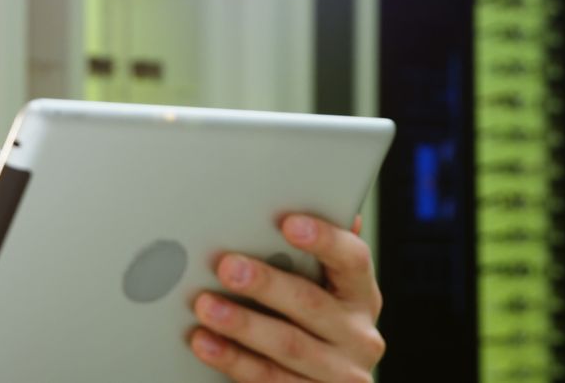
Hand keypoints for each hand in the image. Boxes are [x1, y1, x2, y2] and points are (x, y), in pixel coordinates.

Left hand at [189, 215, 384, 381]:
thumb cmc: (311, 322)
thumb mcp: (322, 288)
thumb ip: (314, 254)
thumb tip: (310, 199)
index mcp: (361, 295)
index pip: (353, 260)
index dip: (324, 239)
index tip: (288, 222)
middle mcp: (359, 335)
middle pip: (310, 303)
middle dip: (266, 283)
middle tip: (226, 266)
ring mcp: (340, 373)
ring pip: (287, 345)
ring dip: (242, 324)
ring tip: (203, 306)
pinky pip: (269, 379)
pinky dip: (232, 360)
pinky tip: (205, 343)